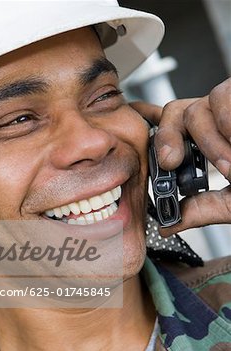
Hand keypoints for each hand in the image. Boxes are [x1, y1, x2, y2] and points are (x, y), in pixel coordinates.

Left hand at [131, 78, 230, 235]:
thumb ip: (204, 209)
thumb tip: (166, 226)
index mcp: (209, 142)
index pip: (171, 126)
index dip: (155, 132)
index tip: (152, 149)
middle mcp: (217, 120)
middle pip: (174, 111)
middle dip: (168, 137)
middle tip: (172, 161)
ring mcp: (230, 106)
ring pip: (198, 107)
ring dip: (210, 143)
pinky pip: (222, 99)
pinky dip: (228, 126)